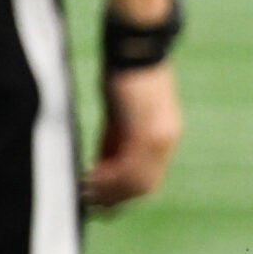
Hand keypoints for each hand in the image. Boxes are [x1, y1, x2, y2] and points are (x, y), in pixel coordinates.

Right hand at [83, 63, 180, 208]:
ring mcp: (159, 138)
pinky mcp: (147, 131)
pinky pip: (130, 167)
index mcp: (163, 136)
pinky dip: (109, 178)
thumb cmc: (123, 76)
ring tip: (86, 193)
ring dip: (110, 192)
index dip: (124, 192)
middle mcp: (166, 140)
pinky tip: (89, 178)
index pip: (147, 177)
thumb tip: (101, 166)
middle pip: (144, 185)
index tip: (101, 199)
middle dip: (116, 198)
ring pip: (137, 181)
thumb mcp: (120, 114)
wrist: (135, 49)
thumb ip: (116, 140)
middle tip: (91, 204)